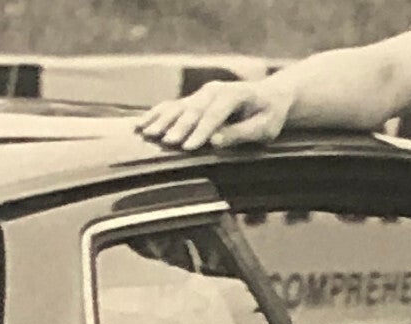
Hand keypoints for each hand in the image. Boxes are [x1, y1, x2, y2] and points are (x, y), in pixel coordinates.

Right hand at [135, 77, 292, 150]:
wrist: (269, 96)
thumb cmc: (269, 116)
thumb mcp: (264, 128)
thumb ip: (240, 133)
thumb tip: (215, 141)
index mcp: (233, 95)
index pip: (213, 115)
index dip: (200, 132)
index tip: (188, 147)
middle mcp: (213, 90)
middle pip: (192, 110)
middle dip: (179, 127)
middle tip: (167, 143)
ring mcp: (202, 94)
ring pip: (178, 107)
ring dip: (162, 121)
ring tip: (147, 133)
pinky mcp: (195, 100)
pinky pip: (173, 107)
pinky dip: (157, 115)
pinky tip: (141, 124)